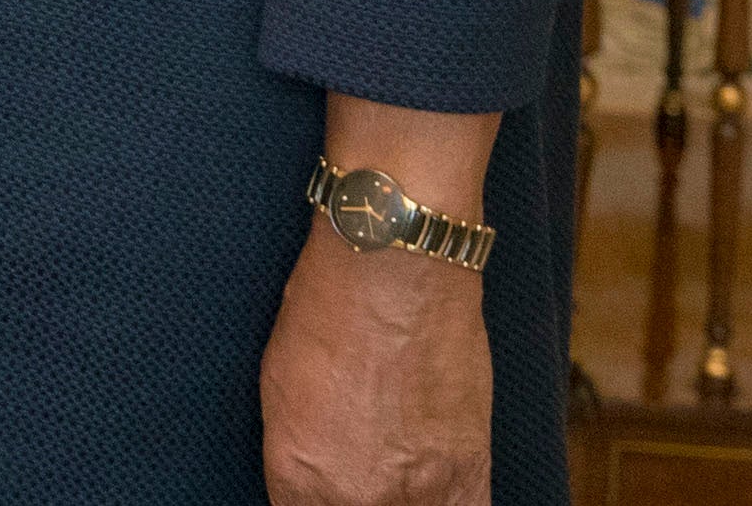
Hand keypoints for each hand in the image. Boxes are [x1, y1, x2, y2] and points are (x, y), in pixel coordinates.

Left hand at [261, 209, 490, 505]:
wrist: (394, 269)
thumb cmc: (328, 312)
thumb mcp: (282, 392)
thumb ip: (299, 460)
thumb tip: (312, 487)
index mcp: (299, 479)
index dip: (312, 503)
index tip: (325, 490)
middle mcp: (357, 499)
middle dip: (354, 500)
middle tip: (361, 469)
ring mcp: (418, 493)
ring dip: (402, 503)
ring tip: (395, 472)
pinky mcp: (470, 473)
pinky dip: (450, 505)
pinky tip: (437, 492)